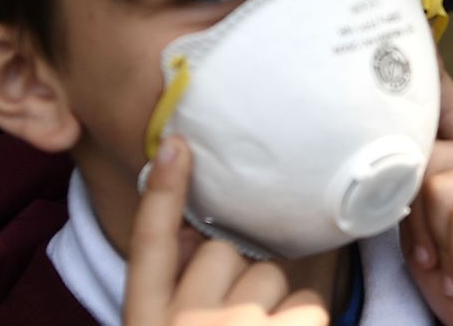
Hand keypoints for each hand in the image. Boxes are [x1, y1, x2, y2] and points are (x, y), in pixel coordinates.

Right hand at [124, 136, 329, 325]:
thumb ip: (175, 291)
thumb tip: (191, 236)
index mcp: (144, 320)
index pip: (148, 245)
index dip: (162, 192)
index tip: (176, 144)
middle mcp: (183, 323)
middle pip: (222, 252)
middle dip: (235, 275)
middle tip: (235, 321)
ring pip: (269, 274)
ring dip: (272, 300)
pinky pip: (308, 300)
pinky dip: (304, 319)